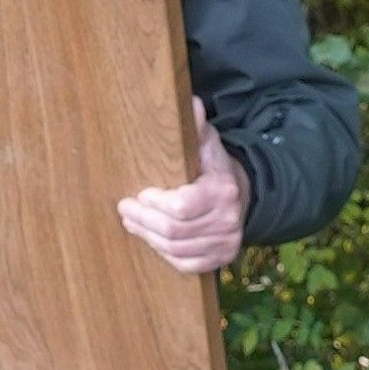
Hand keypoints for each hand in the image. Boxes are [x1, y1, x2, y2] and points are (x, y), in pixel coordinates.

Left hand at [118, 99, 248, 274]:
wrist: (243, 195)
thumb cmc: (214, 168)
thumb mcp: (207, 144)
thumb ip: (196, 127)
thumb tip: (191, 104)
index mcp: (223, 191)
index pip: (181, 206)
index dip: (155, 203)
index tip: (140, 193)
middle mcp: (227, 221)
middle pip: (173, 231)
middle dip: (143, 220)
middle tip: (125, 209)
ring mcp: (225, 244)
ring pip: (175, 250)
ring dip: (148, 236)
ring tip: (132, 222)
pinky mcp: (219, 260)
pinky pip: (184, 265)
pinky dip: (163, 254)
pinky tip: (151, 240)